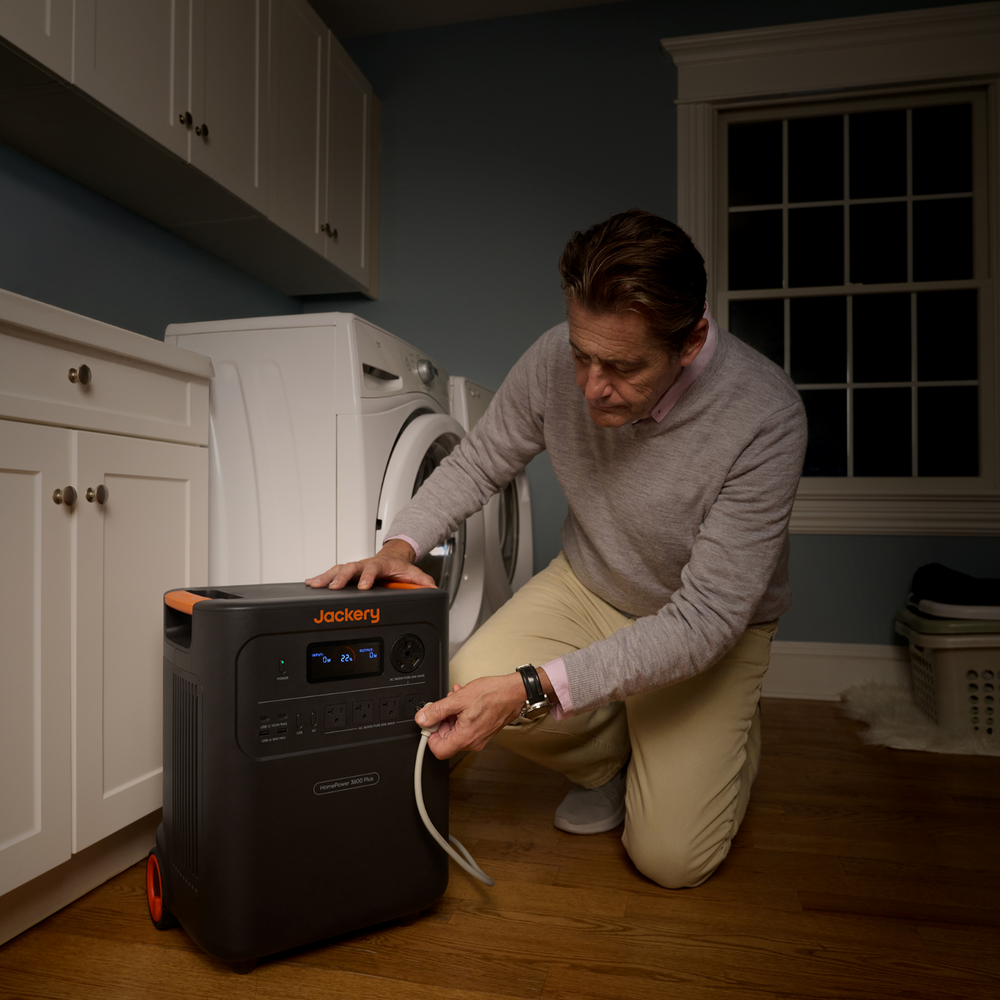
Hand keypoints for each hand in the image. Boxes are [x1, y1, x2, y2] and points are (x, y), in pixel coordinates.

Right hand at [305, 538, 434, 589]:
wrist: (393, 557)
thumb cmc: (399, 567)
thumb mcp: (414, 574)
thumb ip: (423, 582)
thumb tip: (432, 590)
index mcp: (380, 565)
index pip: (373, 569)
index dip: (367, 577)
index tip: (363, 586)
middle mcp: (365, 565)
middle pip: (350, 568)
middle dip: (341, 577)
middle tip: (333, 587)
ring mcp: (355, 568)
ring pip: (338, 570)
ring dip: (326, 577)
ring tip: (315, 584)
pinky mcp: (347, 573)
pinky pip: (332, 573)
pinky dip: (321, 577)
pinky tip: (310, 583)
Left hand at [415, 674, 525, 758]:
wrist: (514, 692)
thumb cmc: (492, 695)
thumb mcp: (458, 699)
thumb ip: (437, 711)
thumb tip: (422, 718)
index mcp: (464, 737)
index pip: (438, 750)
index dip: (430, 735)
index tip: (430, 721)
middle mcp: (472, 742)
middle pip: (446, 739)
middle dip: (442, 721)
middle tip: (444, 706)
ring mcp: (479, 738)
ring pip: (456, 732)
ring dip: (452, 715)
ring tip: (456, 699)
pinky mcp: (484, 731)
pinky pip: (466, 728)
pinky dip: (461, 715)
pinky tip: (464, 701)